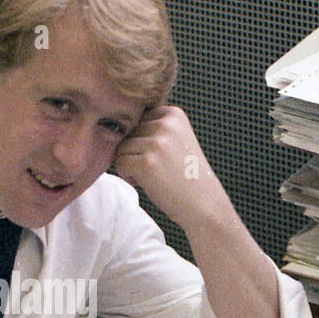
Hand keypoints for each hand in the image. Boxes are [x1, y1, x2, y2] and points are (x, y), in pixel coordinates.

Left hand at [115, 104, 214, 230]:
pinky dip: (128, 176)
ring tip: (154, 175)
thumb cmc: (185, 175)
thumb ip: (154, 127)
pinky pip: (120, 163)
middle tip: (159, 168)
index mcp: (174, 114)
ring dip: (131, 164)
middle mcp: (166, 124)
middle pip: (128, 133)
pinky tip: (148, 182)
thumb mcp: (176, 139)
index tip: (162, 155)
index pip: (138, 120)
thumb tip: (115, 126)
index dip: (144, 141)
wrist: (203, 203)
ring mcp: (156, 142)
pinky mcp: (146, 162)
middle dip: (136, 152)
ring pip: (121, 148)